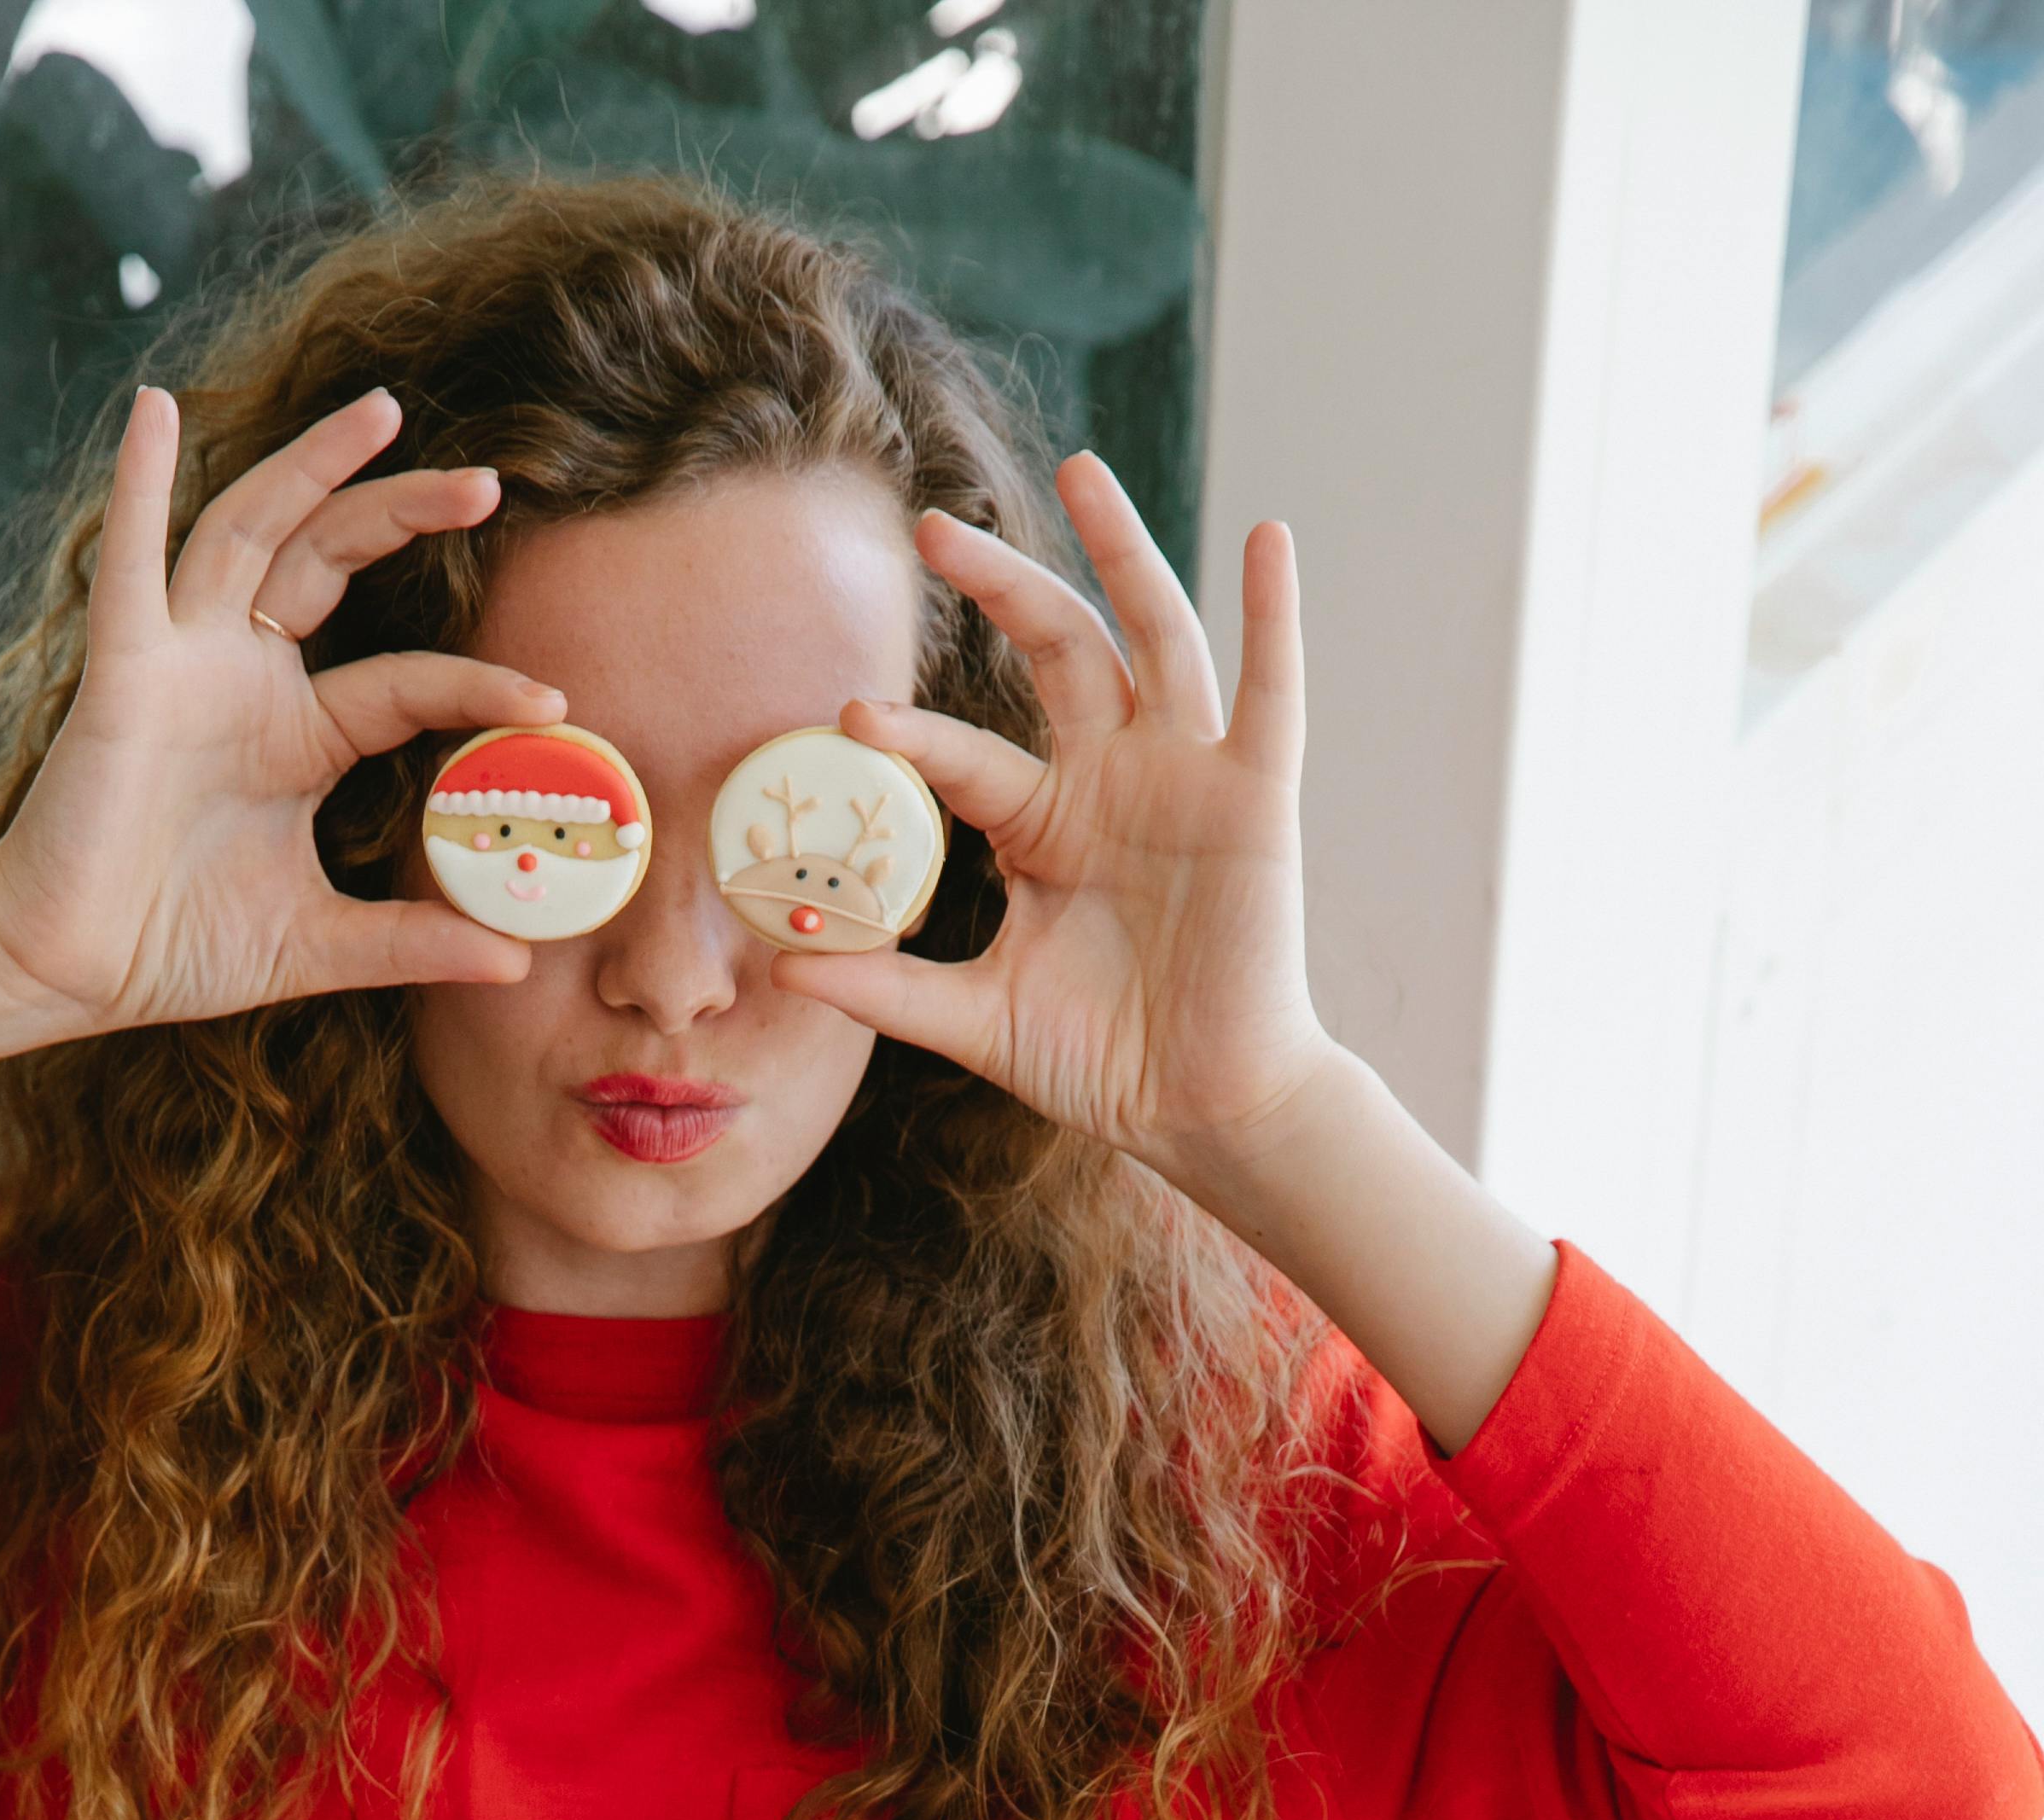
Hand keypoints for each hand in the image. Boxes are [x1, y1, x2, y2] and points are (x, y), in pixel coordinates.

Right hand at [0, 385, 566, 1035]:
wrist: (69, 972)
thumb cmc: (176, 948)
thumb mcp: (319, 945)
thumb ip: (412, 944)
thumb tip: (518, 968)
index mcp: (298, 736)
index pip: (406, 684)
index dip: (477, 686)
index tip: (552, 701)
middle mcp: (245, 679)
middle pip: (335, 561)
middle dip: (405, 511)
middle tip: (487, 483)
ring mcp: (184, 663)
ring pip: (253, 530)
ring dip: (312, 466)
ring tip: (381, 411)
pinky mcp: (124, 670)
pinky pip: (130, 562)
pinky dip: (138, 483)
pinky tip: (155, 413)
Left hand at [778, 458, 1329, 1194]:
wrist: (1198, 1110)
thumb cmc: (1101, 1061)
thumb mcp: (978, 1022)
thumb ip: (887, 991)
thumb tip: (782, 971)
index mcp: (1043, 824)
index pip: (963, 756)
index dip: (912, 734)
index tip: (850, 712)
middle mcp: (1111, 780)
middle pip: (1053, 650)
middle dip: (998, 584)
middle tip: (933, 527)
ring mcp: (1184, 779)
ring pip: (1152, 637)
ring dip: (1121, 550)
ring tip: (1081, 471)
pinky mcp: (1254, 800)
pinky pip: (1271, 693)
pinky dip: (1274, 616)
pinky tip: (1267, 539)